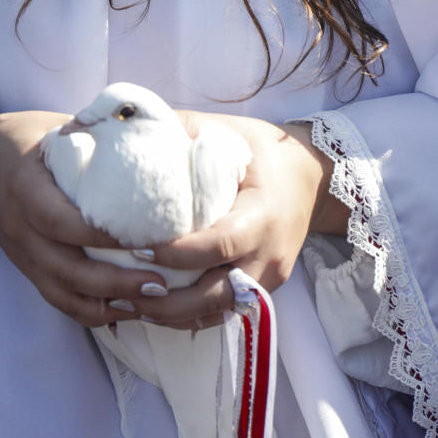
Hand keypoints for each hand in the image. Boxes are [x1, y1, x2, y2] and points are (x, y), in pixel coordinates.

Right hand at [0, 109, 180, 327]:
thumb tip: (151, 128)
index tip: (146, 239)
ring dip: (107, 306)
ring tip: (149, 303)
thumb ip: (94, 134)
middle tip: (160, 284)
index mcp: (26, 187)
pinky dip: (89, 312)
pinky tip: (122, 312)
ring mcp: (20, 253)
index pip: (61, 222)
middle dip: (115, 283)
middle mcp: (20, 227)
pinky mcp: (25, 268)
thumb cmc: (24, 138)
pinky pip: (56, 299)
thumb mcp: (55, 127)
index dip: (102, 236)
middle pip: (66, 270)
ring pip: (62, 294)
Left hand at [133, 114, 347, 331]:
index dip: (180, 254)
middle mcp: (268, 256)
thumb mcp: (229, 133)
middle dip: (169, 300)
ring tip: (130, 305)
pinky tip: (156, 311)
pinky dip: (190, 317)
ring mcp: (268, 278)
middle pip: (218, 294)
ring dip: (174, 315)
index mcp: (262, 216)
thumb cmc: (265, 151)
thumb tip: (131, 120)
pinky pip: (224, 314)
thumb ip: (185, 128)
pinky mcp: (262, 290)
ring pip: (218, 313)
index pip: (221, 245)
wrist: (313, 177)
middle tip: (124, 290)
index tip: (140, 248)